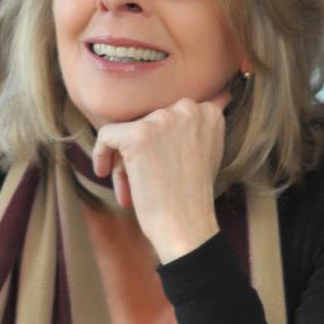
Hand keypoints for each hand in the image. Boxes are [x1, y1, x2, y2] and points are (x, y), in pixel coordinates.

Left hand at [90, 92, 230, 262]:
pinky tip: (104, 173)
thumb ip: (204, 126)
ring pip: (127, 132)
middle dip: (142, 152)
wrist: (186, 226)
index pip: (170, 115)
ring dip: (124, 161)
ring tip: (132, 190)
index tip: (163, 166)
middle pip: (147, 123)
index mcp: (207, 113)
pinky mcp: (138, 136)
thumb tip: (223, 97)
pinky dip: (100, 154)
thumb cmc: (193, 197)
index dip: (161, 142)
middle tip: (146, 182)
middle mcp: (187, 109)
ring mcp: (162, 121)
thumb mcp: (210, 153)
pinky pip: (106, 136)